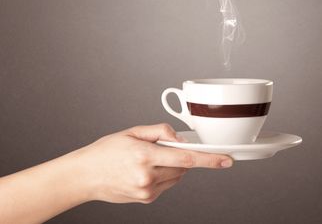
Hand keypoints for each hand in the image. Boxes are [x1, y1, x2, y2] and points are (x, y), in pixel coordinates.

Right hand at [77, 123, 232, 203]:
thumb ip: (161, 132)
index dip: (210, 159)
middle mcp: (148, 176)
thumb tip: (180, 138)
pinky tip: (145, 170)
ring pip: (177, 175)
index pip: (186, 158)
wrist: (85, 176)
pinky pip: (167, 184)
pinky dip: (164, 174)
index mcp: (145, 156)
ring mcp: (147, 191)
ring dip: (172, 165)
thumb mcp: (133, 131)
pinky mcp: (146, 199)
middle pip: (183, 165)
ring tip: (148, 159)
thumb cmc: (106, 151)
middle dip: (180, 155)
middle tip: (160, 149)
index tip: (226, 159)